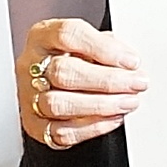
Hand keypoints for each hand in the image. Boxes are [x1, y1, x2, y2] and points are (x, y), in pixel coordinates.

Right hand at [20, 19, 145, 147]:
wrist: (52, 85)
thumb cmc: (75, 59)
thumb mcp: (90, 43)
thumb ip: (107, 47)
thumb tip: (130, 62)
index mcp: (43, 37)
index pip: (67, 35)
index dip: (102, 48)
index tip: (131, 60)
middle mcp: (31, 66)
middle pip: (63, 71)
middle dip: (106, 80)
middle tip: (136, 83)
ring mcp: (29, 97)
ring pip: (59, 104)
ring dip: (101, 105)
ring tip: (129, 102)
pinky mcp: (36, 126)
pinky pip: (61, 132)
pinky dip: (92, 127)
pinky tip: (114, 118)